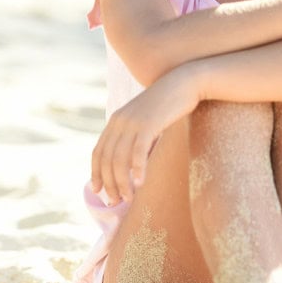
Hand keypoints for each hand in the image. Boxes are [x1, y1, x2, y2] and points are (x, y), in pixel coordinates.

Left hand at [90, 64, 198, 204]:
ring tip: (128, 198)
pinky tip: (140, 183)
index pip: (98, 152)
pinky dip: (137, 169)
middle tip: (116, 201)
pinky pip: (138, 152)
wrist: (185, 81)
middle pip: (107, 159)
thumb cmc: (169, 103)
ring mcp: (133, 122)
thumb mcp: (146, 118)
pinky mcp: (148, 123)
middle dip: (109, 183)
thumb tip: (132, 159)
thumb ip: (135, 133)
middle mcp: (120, 120)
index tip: (98, 191)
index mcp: (116, 120)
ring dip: (122, 182)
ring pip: (120, 159)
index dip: (96, 173)